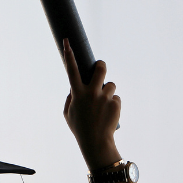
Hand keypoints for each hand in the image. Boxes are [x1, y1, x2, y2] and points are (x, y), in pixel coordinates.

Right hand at [62, 38, 120, 169]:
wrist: (96, 141)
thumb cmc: (79, 128)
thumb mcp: (68, 113)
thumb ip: (70, 98)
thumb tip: (75, 88)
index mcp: (77, 94)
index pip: (71, 70)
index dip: (68, 54)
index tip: (66, 42)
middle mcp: (91, 92)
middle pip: (100, 69)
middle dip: (101, 66)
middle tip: (100, 68)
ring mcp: (104, 97)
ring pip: (110, 84)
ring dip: (107, 91)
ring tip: (103, 105)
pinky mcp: (115, 103)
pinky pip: (115, 97)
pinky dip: (112, 103)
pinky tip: (108, 114)